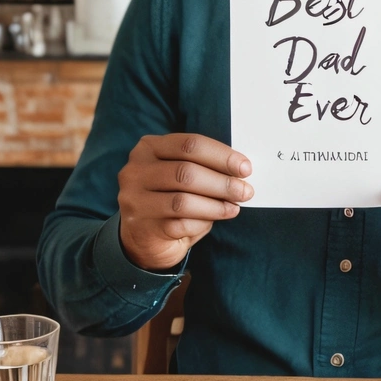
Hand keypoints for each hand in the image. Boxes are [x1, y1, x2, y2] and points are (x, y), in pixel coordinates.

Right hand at [117, 134, 252, 271]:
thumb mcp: (181, 173)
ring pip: (183, 201)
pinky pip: (179, 224)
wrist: (143, 236)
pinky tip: (216, 219)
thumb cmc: (170, 197)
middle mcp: (136, 171)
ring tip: (234, 207)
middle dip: (222, 182)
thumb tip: (240, 171)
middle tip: (245, 191)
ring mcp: (135, 200)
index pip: (189, 144)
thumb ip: (203, 167)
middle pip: (186, 172)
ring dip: (216, 204)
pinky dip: (203, 221)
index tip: (245, 168)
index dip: (221, 155)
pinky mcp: (142, 227)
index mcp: (149, 148)